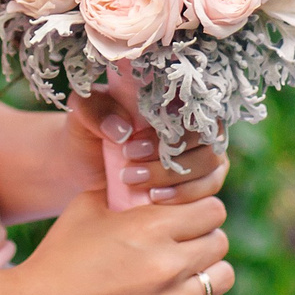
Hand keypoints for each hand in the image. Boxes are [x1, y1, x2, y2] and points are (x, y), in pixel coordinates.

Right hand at [11, 188, 235, 294]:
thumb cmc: (58, 258)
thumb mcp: (87, 208)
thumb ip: (123, 192)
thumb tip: (144, 183)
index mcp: (151, 228)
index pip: (211, 210)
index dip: (200, 209)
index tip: (186, 214)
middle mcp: (169, 264)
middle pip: (219, 242)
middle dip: (204, 236)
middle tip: (184, 239)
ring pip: (221, 277)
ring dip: (207, 269)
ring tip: (184, 267)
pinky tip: (172, 294)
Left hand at [62, 92, 230, 204]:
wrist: (84, 167)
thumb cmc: (89, 131)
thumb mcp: (83, 113)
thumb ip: (96, 110)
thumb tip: (123, 129)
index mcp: (173, 96)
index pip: (194, 103)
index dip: (168, 126)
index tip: (131, 143)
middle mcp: (195, 121)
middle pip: (205, 137)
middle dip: (168, 157)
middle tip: (129, 168)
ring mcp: (202, 151)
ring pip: (211, 163)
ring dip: (175, 177)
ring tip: (136, 182)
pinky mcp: (202, 180)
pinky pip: (210, 187)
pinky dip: (186, 194)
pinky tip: (155, 198)